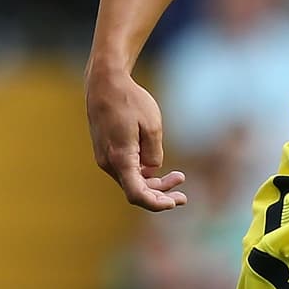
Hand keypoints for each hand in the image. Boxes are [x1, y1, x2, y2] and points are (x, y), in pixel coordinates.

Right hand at [85, 69, 186, 211]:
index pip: (137, 194)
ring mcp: (105, 158)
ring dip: (154, 185)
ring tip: (179, 177)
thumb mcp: (152, 126)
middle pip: (135, 191)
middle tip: (183, 197)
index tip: (174, 203)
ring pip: (131, 182)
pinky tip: (160, 170)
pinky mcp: (107, 152)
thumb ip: (154, 154)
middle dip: (160, 196)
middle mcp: (109, 162)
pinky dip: (143, 175)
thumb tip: (152, 171)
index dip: (156, 204)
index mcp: (120, 158)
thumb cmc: (130, 101)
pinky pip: (126, 171)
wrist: (105, 83)